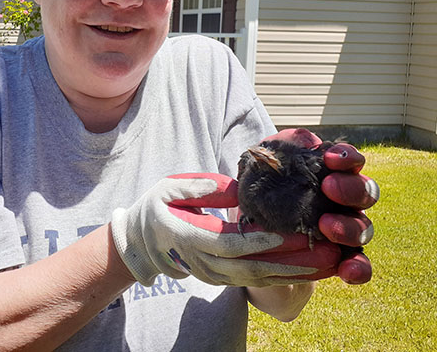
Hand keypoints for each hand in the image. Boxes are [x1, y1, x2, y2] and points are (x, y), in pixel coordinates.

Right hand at [111, 173, 343, 286]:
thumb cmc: (157, 207)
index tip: (293, 234)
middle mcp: (205, 264)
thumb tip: (236, 189)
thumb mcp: (170, 188)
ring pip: (259, 281)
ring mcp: (214, 275)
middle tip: (327, 253)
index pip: (231, 244)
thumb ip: (201, 187)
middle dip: (292, 263)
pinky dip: (285, 277)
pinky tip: (310, 270)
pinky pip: (257, 282)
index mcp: (191, 238)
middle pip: (253, 269)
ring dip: (295, 274)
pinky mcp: (223, 278)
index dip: (263, 242)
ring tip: (329, 263)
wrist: (141, 240)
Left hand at [264, 128, 379, 283]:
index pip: (350, 160)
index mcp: (329, 172)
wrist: (247, 228)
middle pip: (366, 192)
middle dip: (352, 188)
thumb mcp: (264, 162)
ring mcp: (344, 229)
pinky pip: (358, 265)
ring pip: (364, 228)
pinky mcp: (338, 258)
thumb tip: (307, 141)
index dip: (348, 157)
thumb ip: (283, 146)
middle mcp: (344, 199)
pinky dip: (358, 269)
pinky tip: (346, 272)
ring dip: (350, 227)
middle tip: (329, 187)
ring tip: (326, 226)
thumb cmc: (260, 186)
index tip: (331, 158)